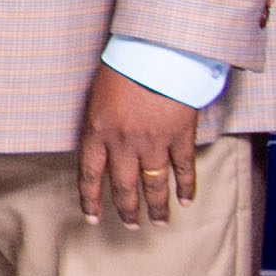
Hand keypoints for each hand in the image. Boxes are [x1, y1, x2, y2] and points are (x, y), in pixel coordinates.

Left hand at [75, 65, 200, 226]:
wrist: (156, 50)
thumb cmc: (122, 64)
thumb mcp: (97, 95)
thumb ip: (99, 123)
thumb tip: (100, 144)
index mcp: (97, 132)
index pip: (90, 176)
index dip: (90, 201)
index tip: (93, 218)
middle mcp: (123, 144)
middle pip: (124, 187)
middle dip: (127, 210)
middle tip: (131, 226)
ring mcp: (153, 142)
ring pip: (154, 185)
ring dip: (157, 207)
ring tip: (159, 222)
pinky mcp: (180, 135)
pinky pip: (182, 168)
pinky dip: (185, 186)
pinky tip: (185, 200)